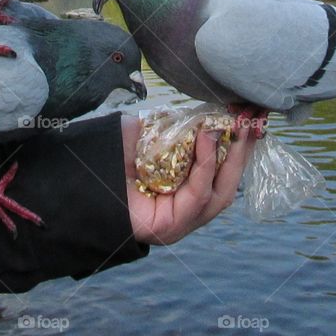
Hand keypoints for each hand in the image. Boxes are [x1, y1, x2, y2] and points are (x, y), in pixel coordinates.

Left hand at [122, 115, 254, 244]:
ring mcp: (183, 219)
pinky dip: (207, 166)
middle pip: (227, 181)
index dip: (238, 144)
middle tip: (253, 119)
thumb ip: (172, 125)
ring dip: (231, 156)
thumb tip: (198, 110)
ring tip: (235, 125)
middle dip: (243, 149)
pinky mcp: (173, 226)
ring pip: (220, 190)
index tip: (249, 116)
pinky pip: (198, 194)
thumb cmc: (113, 157)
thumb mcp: (148, 134)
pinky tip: (208, 138)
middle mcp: (188, 205)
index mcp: (186, 186)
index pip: (221, 168)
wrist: (81, 179)